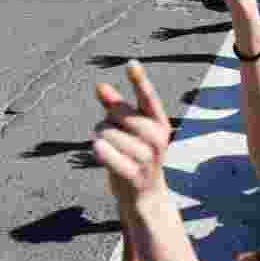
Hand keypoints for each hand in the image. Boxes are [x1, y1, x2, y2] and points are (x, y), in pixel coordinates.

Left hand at [93, 60, 172, 205]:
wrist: (145, 197)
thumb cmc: (134, 155)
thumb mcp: (129, 129)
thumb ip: (116, 107)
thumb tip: (100, 86)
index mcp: (160, 122)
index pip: (148, 97)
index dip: (139, 80)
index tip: (131, 63)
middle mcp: (158, 138)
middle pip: (119, 115)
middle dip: (106, 121)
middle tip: (110, 134)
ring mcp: (148, 159)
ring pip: (108, 133)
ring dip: (99, 138)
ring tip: (108, 149)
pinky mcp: (135, 176)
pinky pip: (107, 155)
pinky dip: (100, 151)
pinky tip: (99, 151)